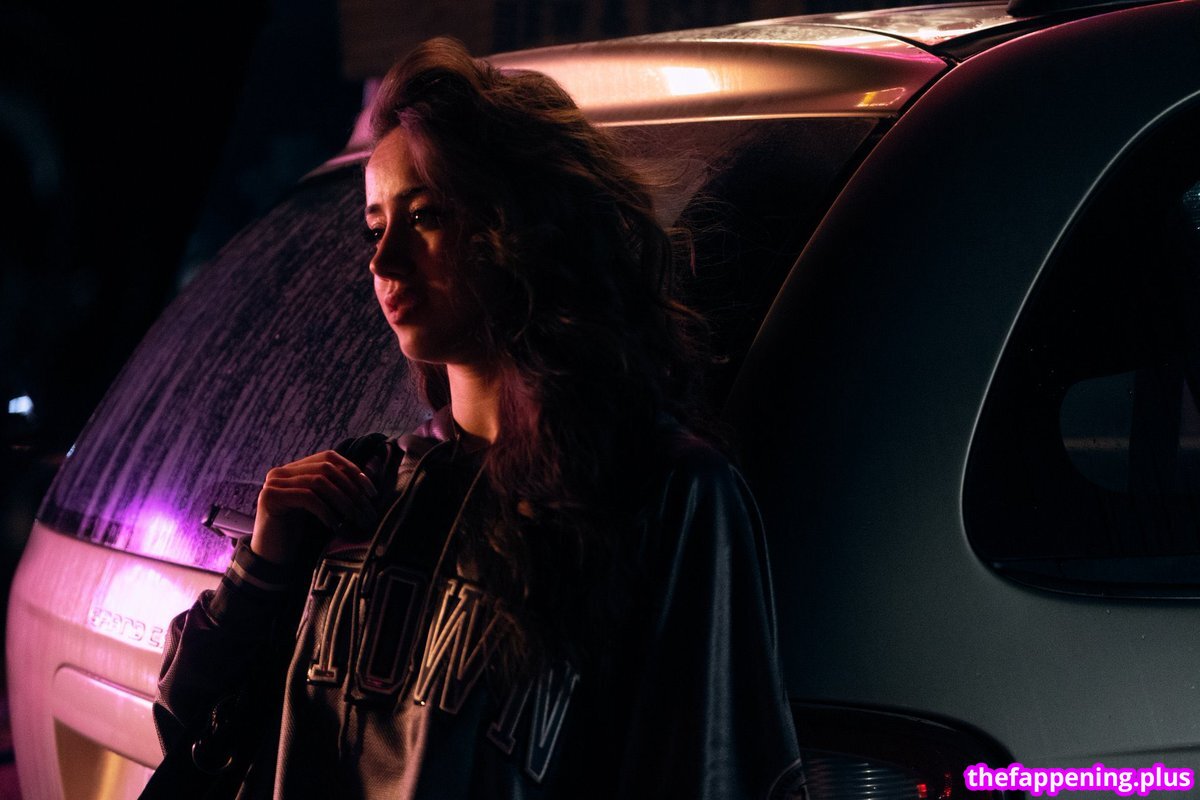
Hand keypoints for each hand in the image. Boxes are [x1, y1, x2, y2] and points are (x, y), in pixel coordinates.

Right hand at [250, 450, 379, 564]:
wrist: (273, 559)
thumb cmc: (301, 534)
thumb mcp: (323, 507)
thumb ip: (338, 489)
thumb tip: (372, 472)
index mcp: (295, 469)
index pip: (329, 457)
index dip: (353, 470)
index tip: (372, 493)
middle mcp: (282, 472)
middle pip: (326, 468)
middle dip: (352, 489)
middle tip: (368, 511)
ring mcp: (274, 483)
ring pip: (319, 481)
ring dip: (343, 501)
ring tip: (356, 519)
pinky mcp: (271, 498)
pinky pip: (308, 498)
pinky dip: (327, 512)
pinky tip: (337, 526)